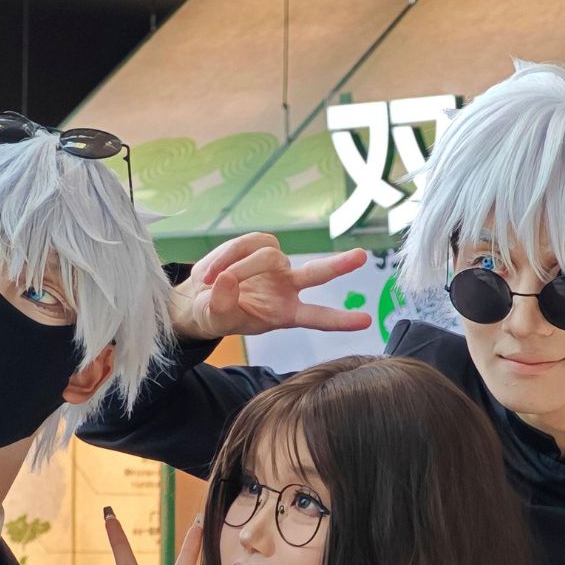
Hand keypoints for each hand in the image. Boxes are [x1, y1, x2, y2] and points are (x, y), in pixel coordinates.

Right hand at [168, 233, 372, 340]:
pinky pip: (246, 243)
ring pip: (265, 255)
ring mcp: (276, 264)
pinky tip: (209, 271)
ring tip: (209, 280)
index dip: (340, 320)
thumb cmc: (213, 315)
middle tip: (362, 256)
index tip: (367, 320)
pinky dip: (224, 255)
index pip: (317, 316)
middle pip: (317, 272)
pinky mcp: (259, 245)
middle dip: (339, 265)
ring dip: (236, 266)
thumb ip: (221, 305)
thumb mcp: (215, 319)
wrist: (198, 297)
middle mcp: (287, 287)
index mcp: (284, 313)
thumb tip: (226, 279)